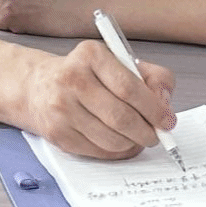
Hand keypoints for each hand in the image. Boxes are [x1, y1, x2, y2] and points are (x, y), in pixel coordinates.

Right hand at [21, 39, 176, 158]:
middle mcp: (71, 79)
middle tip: (157, 135)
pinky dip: (116, 151)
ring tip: (138, 137)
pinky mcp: (56, 133)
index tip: (167, 120)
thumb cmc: (86, 74)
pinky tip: (120, 142)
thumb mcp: (119, 62)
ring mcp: (61, 108)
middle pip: (120, 117)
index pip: (129, 87)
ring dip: (132, 144)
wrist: (38, 86)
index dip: (153, 108)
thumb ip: (151, 76)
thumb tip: (165, 102)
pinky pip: (97, 151)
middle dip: (146, 131)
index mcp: (91, 55)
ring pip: (111, 139)